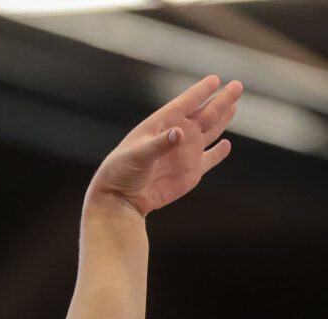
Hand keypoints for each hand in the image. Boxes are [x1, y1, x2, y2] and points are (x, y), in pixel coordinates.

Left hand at [85, 75, 242, 217]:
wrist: (121, 198)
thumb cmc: (122, 170)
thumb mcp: (138, 154)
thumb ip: (159, 144)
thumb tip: (180, 132)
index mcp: (164, 123)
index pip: (187, 102)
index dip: (201, 91)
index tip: (215, 79)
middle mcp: (178, 135)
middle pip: (205, 113)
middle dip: (222, 100)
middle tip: (237, 86)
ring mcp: (186, 153)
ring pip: (210, 131)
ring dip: (223, 118)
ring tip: (234, 104)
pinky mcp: (191, 172)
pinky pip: (210, 159)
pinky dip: (219, 152)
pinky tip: (226, 144)